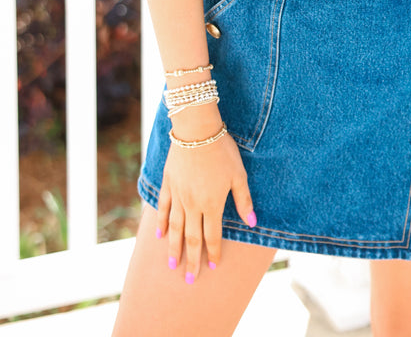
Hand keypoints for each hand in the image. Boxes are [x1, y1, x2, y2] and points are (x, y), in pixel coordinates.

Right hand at [156, 111, 255, 282]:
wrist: (197, 130)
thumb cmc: (222, 151)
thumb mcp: (239, 175)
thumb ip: (243, 200)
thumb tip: (252, 223)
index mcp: (212, 204)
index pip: (212, 236)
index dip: (212, 253)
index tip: (212, 268)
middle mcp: (192, 205)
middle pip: (191, 238)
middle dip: (191, 260)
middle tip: (188, 280)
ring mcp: (178, 195)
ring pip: (174, 228)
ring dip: (173, 248)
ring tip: (171, 265)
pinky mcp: (168, 184)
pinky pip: (163, 208)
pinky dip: (160, 223)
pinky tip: (158, 235)